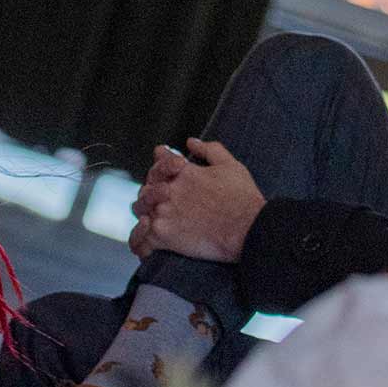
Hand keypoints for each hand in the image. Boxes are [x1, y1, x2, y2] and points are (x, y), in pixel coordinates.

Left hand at [128, 139, 264, 262]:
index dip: (160, 161)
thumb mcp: (230, 165)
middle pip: (146, 187)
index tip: (161, 164)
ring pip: (139, 210)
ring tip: (151, 220)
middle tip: (159, 199)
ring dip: (144, 212)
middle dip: (151, 190)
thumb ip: (209, 149)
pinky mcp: (164, 236)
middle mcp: (169, 191)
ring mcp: (164, 213)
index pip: (161, 161)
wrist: (248, 230)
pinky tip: (148, 245)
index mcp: (184, 172)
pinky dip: (141, 243)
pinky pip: (141, 240)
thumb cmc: (243, 198)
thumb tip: (190, 141)